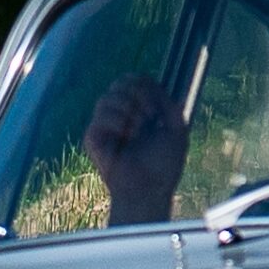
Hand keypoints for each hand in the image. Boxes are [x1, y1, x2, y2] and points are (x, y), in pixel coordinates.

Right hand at [81, 74, 188, 225]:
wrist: (150, 188)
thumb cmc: (164, 164)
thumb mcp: (176, 127)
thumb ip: (167, 100)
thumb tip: (150, 82)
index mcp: (138, 110)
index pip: (133, 80)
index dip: (145, 84)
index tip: (157, 106)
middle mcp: (119, 115)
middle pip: (120, 82)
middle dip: (139, 95)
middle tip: (150, 116)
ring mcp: (104, 126)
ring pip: (108, 97)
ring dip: (129, 110)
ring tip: (137, 130)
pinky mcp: (92, 137)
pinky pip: (101, 116)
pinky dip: (117, 122)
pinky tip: (125, 137)